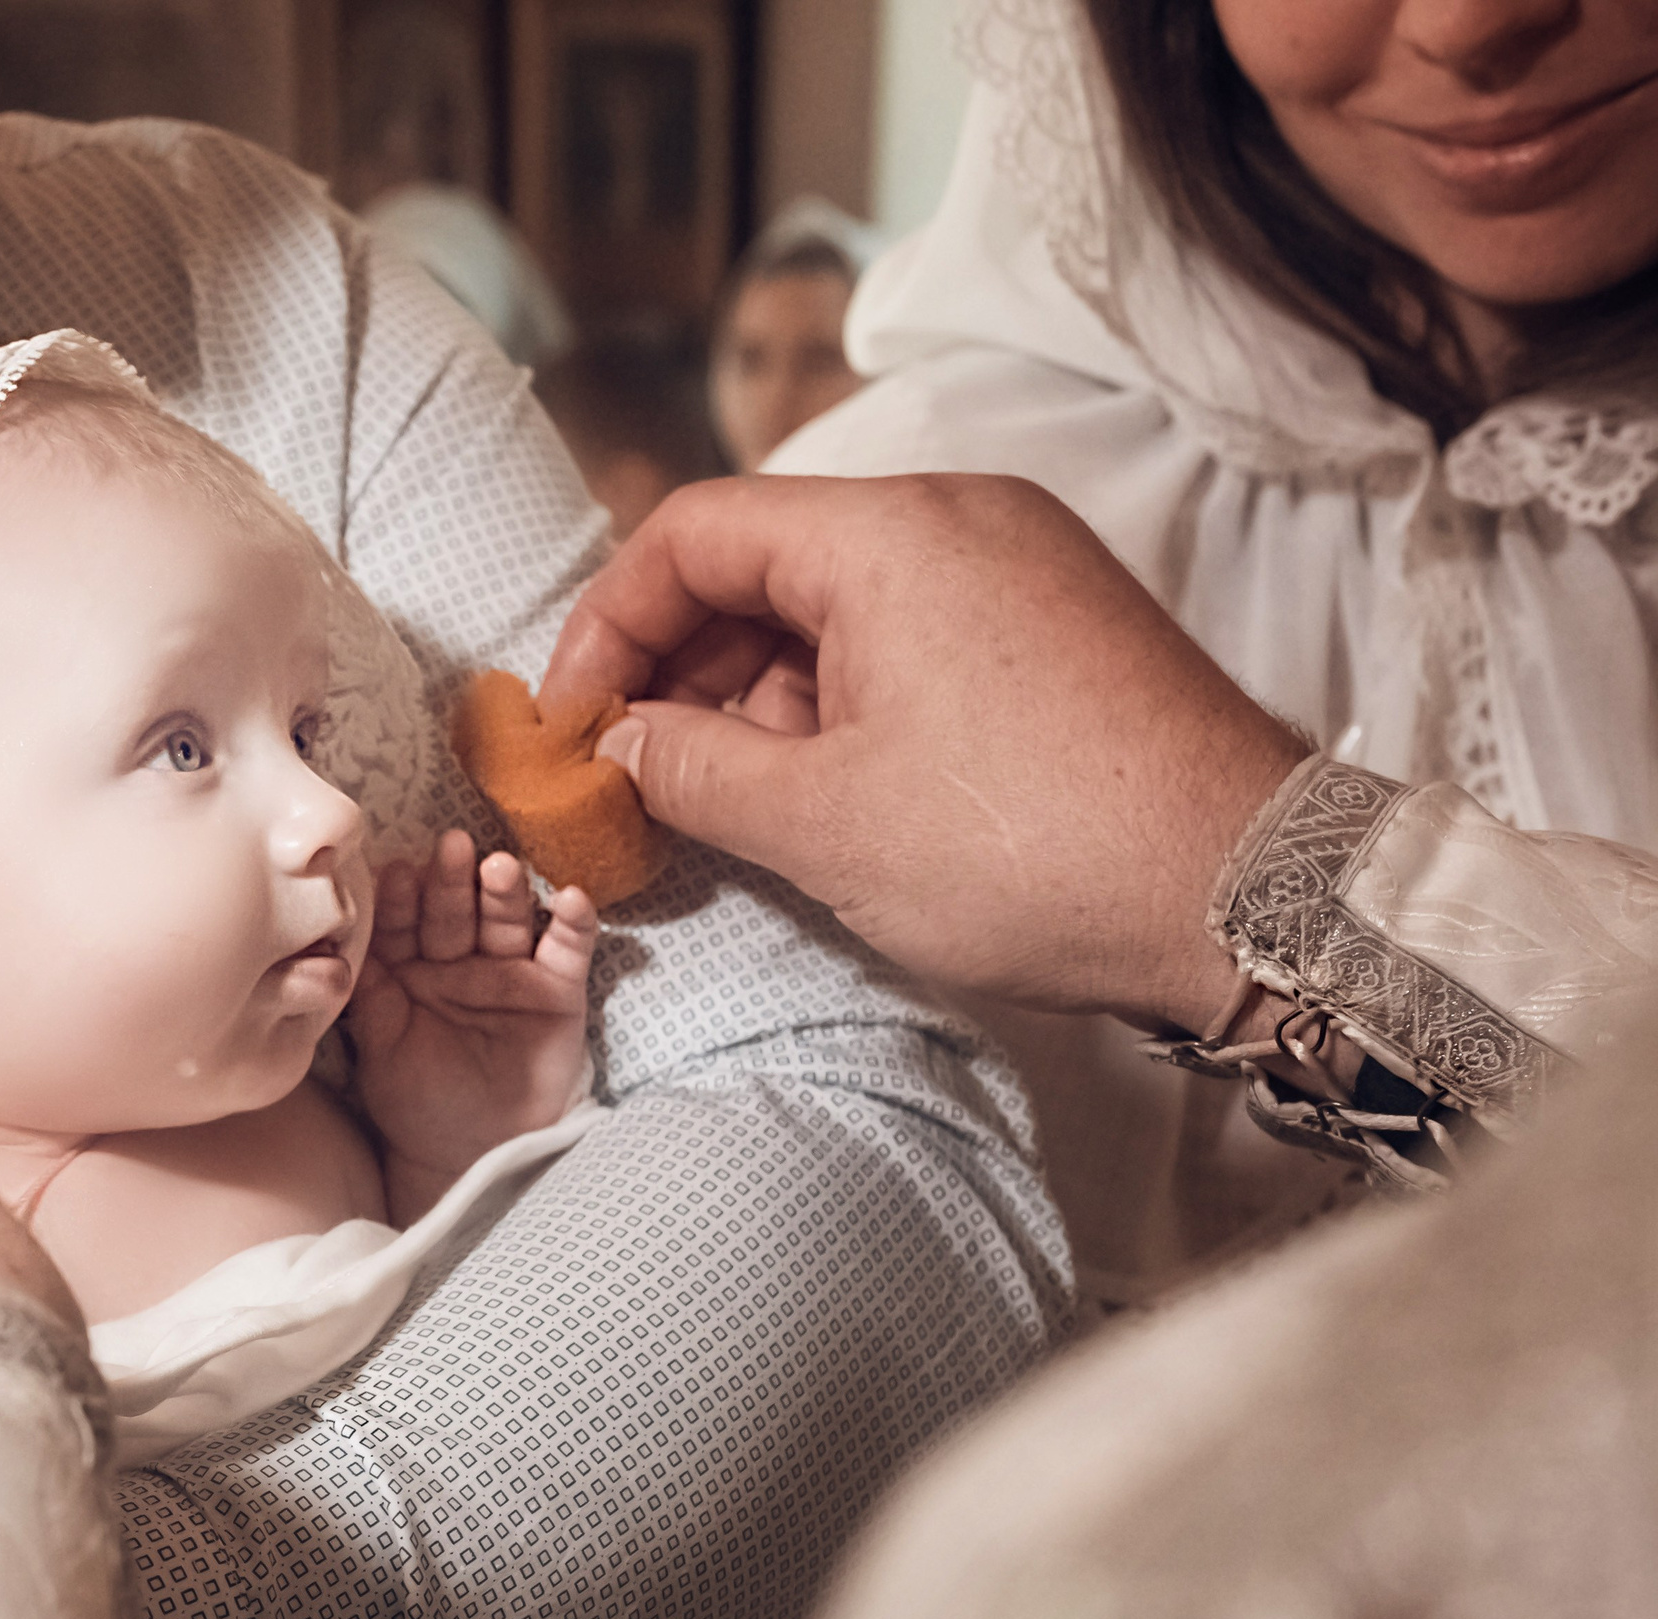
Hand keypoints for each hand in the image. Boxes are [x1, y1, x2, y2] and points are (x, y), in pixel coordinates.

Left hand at [348, 830, 597, 1221]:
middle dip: (453, 881)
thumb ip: (370, 997)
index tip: (396, 872)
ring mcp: (511, 971)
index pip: (404, 923)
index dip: (401, 900)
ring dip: (507, 892)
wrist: (469, 1154)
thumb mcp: (381, 1049)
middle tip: (452, 847)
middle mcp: (461, 960)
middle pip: (457, 911)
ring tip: (501, 868)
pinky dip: (574, 925)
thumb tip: (346, 945)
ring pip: (508, 921)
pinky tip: (573, 897)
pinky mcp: (559, 991)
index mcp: (411, 968)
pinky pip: (568, 951)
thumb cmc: (415, 1100)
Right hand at [541, 474, 1310, 1034]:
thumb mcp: (821, 823)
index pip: (691, 533)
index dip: (605, 627)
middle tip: (633, 774)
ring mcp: (1020, 564)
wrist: (1252, 897)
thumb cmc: (1035, 850)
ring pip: (836, 603)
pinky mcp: (1060, 623)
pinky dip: (842, 700)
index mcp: (889, 531)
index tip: (570, 724)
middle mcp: (959, 515)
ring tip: (727, 804)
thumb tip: (617, 746)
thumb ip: (687, 768)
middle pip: (763, 562)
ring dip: (759, 695)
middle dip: (678, 669)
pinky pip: (912, 632)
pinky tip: (822, 791)